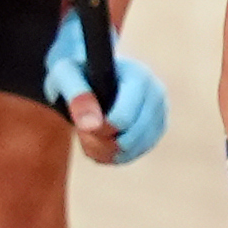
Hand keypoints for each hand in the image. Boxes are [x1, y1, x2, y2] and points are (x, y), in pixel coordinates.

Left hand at [44, 34, 165, 164]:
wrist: (91, 75)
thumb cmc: (78, 72)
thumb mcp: (67, 75)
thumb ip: (77, 95)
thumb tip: (91, 126)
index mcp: (139, 76)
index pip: (123, 119)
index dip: (99, 129)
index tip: (81, 126)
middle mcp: (156, 94)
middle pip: (129, 139)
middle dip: (101, 141)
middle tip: (82, 130)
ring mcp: (159, 114)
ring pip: (132, 150)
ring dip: (103, 150)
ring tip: (87, 133)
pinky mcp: (156, 131)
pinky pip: (132, 155)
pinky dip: (110, 155)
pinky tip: (98, 139)